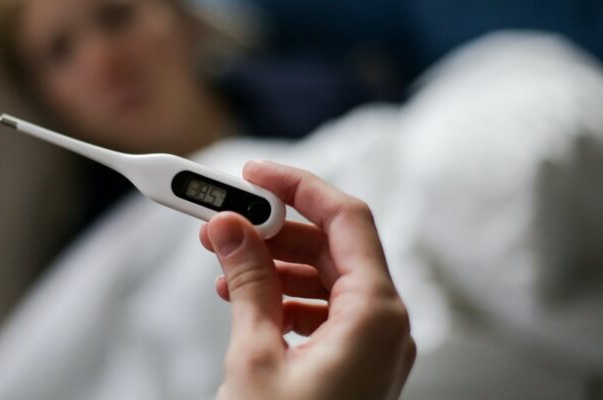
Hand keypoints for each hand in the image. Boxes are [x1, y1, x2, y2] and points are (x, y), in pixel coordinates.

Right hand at [200, 161, 414, 399]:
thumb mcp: (256, 356)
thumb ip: (248, 283)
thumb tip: (231, 226)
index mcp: (375, 316)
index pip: (346, 219)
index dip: (298, 187)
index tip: (254, 175)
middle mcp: (385, 326)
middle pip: (333, 247)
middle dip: (274, 230)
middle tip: (224, 223)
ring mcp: (374, 347)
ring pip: (327, 279)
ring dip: (275, 265)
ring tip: (225, 266)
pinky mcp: (357, 364)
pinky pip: (326, 310)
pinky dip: (286, 298)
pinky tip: (246, 300)